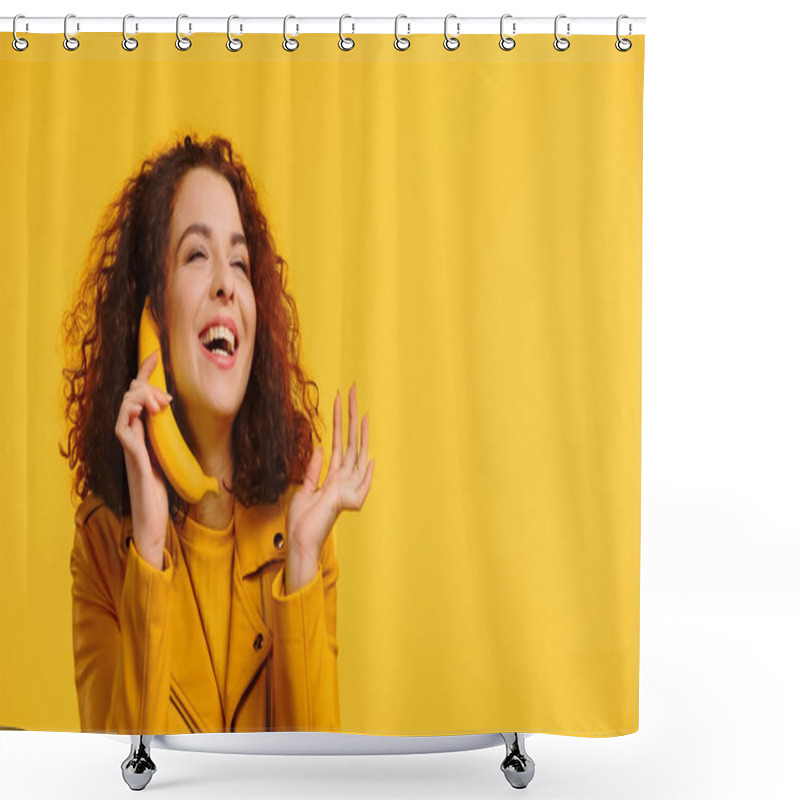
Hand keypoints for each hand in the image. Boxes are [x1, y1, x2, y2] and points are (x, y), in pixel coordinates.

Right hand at [115, 350, 171, 569]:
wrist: (153, 517)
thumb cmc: (163, 490)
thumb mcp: (175, 456)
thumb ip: (176, 437)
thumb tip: (198, 420)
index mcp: (144, 430)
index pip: (141, 393)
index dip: (146, 371)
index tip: (156, 352)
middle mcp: (132, 432)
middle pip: (131, 391)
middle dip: (148, 382)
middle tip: (168, 396)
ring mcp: (128, 442)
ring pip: (125, 402)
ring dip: (144, 396)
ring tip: (163, 405)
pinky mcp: (129, 452)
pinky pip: (122, 423)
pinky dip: (135, 411)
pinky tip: (152, 413)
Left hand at [284, 382, 374, 592]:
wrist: (300, 540)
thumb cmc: (301, 521)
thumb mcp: (304, 489)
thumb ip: (314, 469)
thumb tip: (320, 448)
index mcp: (333, 477)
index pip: (340, 444)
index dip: (341, 422)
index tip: (341, 402)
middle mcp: (343, 479)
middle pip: (350, 441)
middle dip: (350, 416)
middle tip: (352, 391)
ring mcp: (348, 488)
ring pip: (356, 453)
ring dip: (358, 432)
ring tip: (359, 410)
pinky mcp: (349, 499)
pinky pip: (360, 482)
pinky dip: (365, 469)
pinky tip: (368, 453)